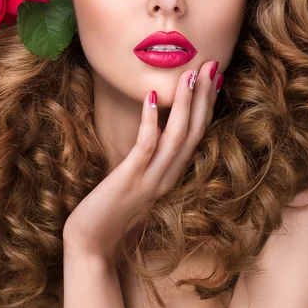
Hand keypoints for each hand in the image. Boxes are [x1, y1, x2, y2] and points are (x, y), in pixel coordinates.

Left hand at [62, 60, 220, 262]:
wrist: (92, 242)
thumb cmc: (112, 208)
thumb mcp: (138, 177)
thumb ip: (151, 156)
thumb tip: (155, 125)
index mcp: (173, 173)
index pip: (198, 133)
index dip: (208, 104)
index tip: (215, 77)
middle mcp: (169, 175)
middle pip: (195, 130)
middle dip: (205, 96)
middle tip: (213, 65)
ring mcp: (152, 178)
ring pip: (178, 136)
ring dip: (185, 103)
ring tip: (190, 75)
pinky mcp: (130, 179)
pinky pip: (146, 146)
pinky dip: (151, 120)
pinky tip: (151, 96)